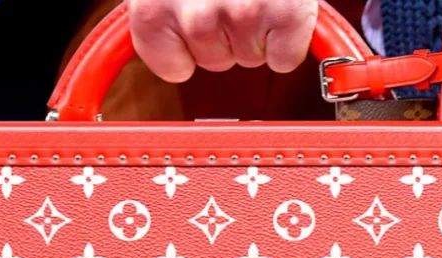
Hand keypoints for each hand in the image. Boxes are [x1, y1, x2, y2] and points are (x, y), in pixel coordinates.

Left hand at [128, 0, 318, 81]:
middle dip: (225, 34)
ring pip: (250, 58)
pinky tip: (279, 5)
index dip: (187, 45)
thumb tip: (169, 49)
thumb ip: (161, 7)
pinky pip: (284, 57)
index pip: (171, 68)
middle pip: (214, 62)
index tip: (194, 15)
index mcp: (153, 7)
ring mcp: (243, 14)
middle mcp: (195, 16)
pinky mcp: (286, 15)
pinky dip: (288, 38)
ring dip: (256, 31)